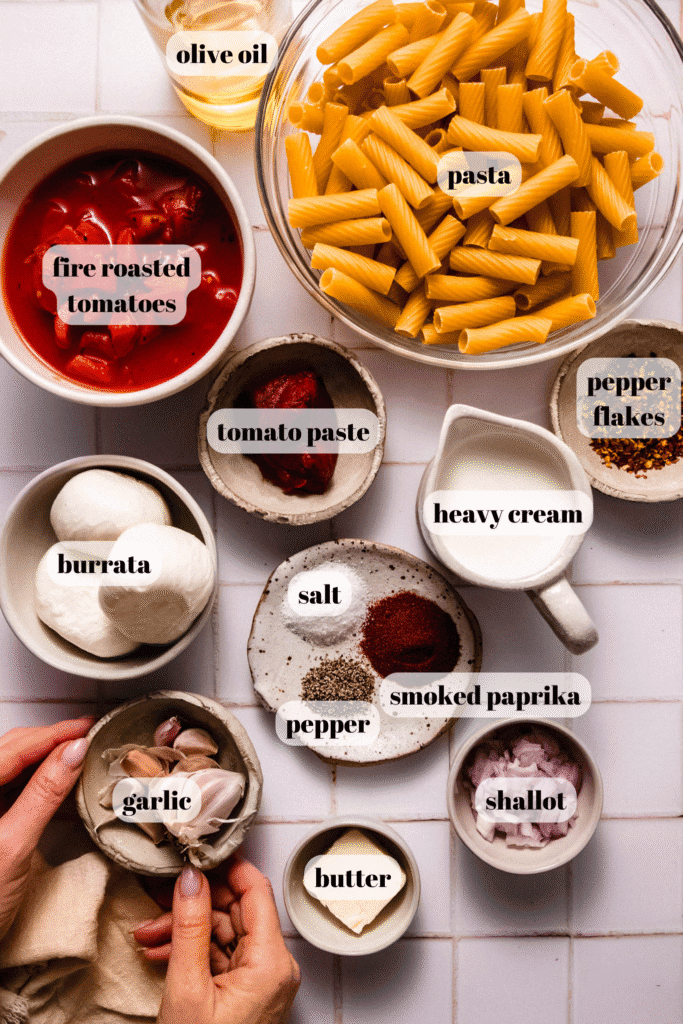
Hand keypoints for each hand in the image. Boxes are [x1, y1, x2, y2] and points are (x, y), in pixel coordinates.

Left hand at [0, 717, 93, 941]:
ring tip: (78, 759)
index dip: (55, 733)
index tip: (87, 728)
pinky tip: (59, 787)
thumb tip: (73, 752)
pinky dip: (37, 784)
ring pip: (11, 768)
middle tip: (88, 739)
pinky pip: (11, 790)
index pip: (16, 747)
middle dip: (51, 741)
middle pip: (12, 751)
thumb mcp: (14, 846)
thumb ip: (44, 794)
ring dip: (46, 761)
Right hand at [135, 857, 299, 1023]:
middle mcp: (274, 967)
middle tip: (158, 894)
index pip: (256, 890)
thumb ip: (190, 926)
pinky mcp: (244, 993)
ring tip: (147, 932)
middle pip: (236, 910)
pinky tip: (159, 950)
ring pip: (223, 933)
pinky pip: (219, 956)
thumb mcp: (187, 988)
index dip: (226, 867)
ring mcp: (260, 981)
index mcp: (272, 962)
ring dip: (184, 928)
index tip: (198, 853)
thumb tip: (190, 878)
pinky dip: (190, 951)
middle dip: (193, 903)